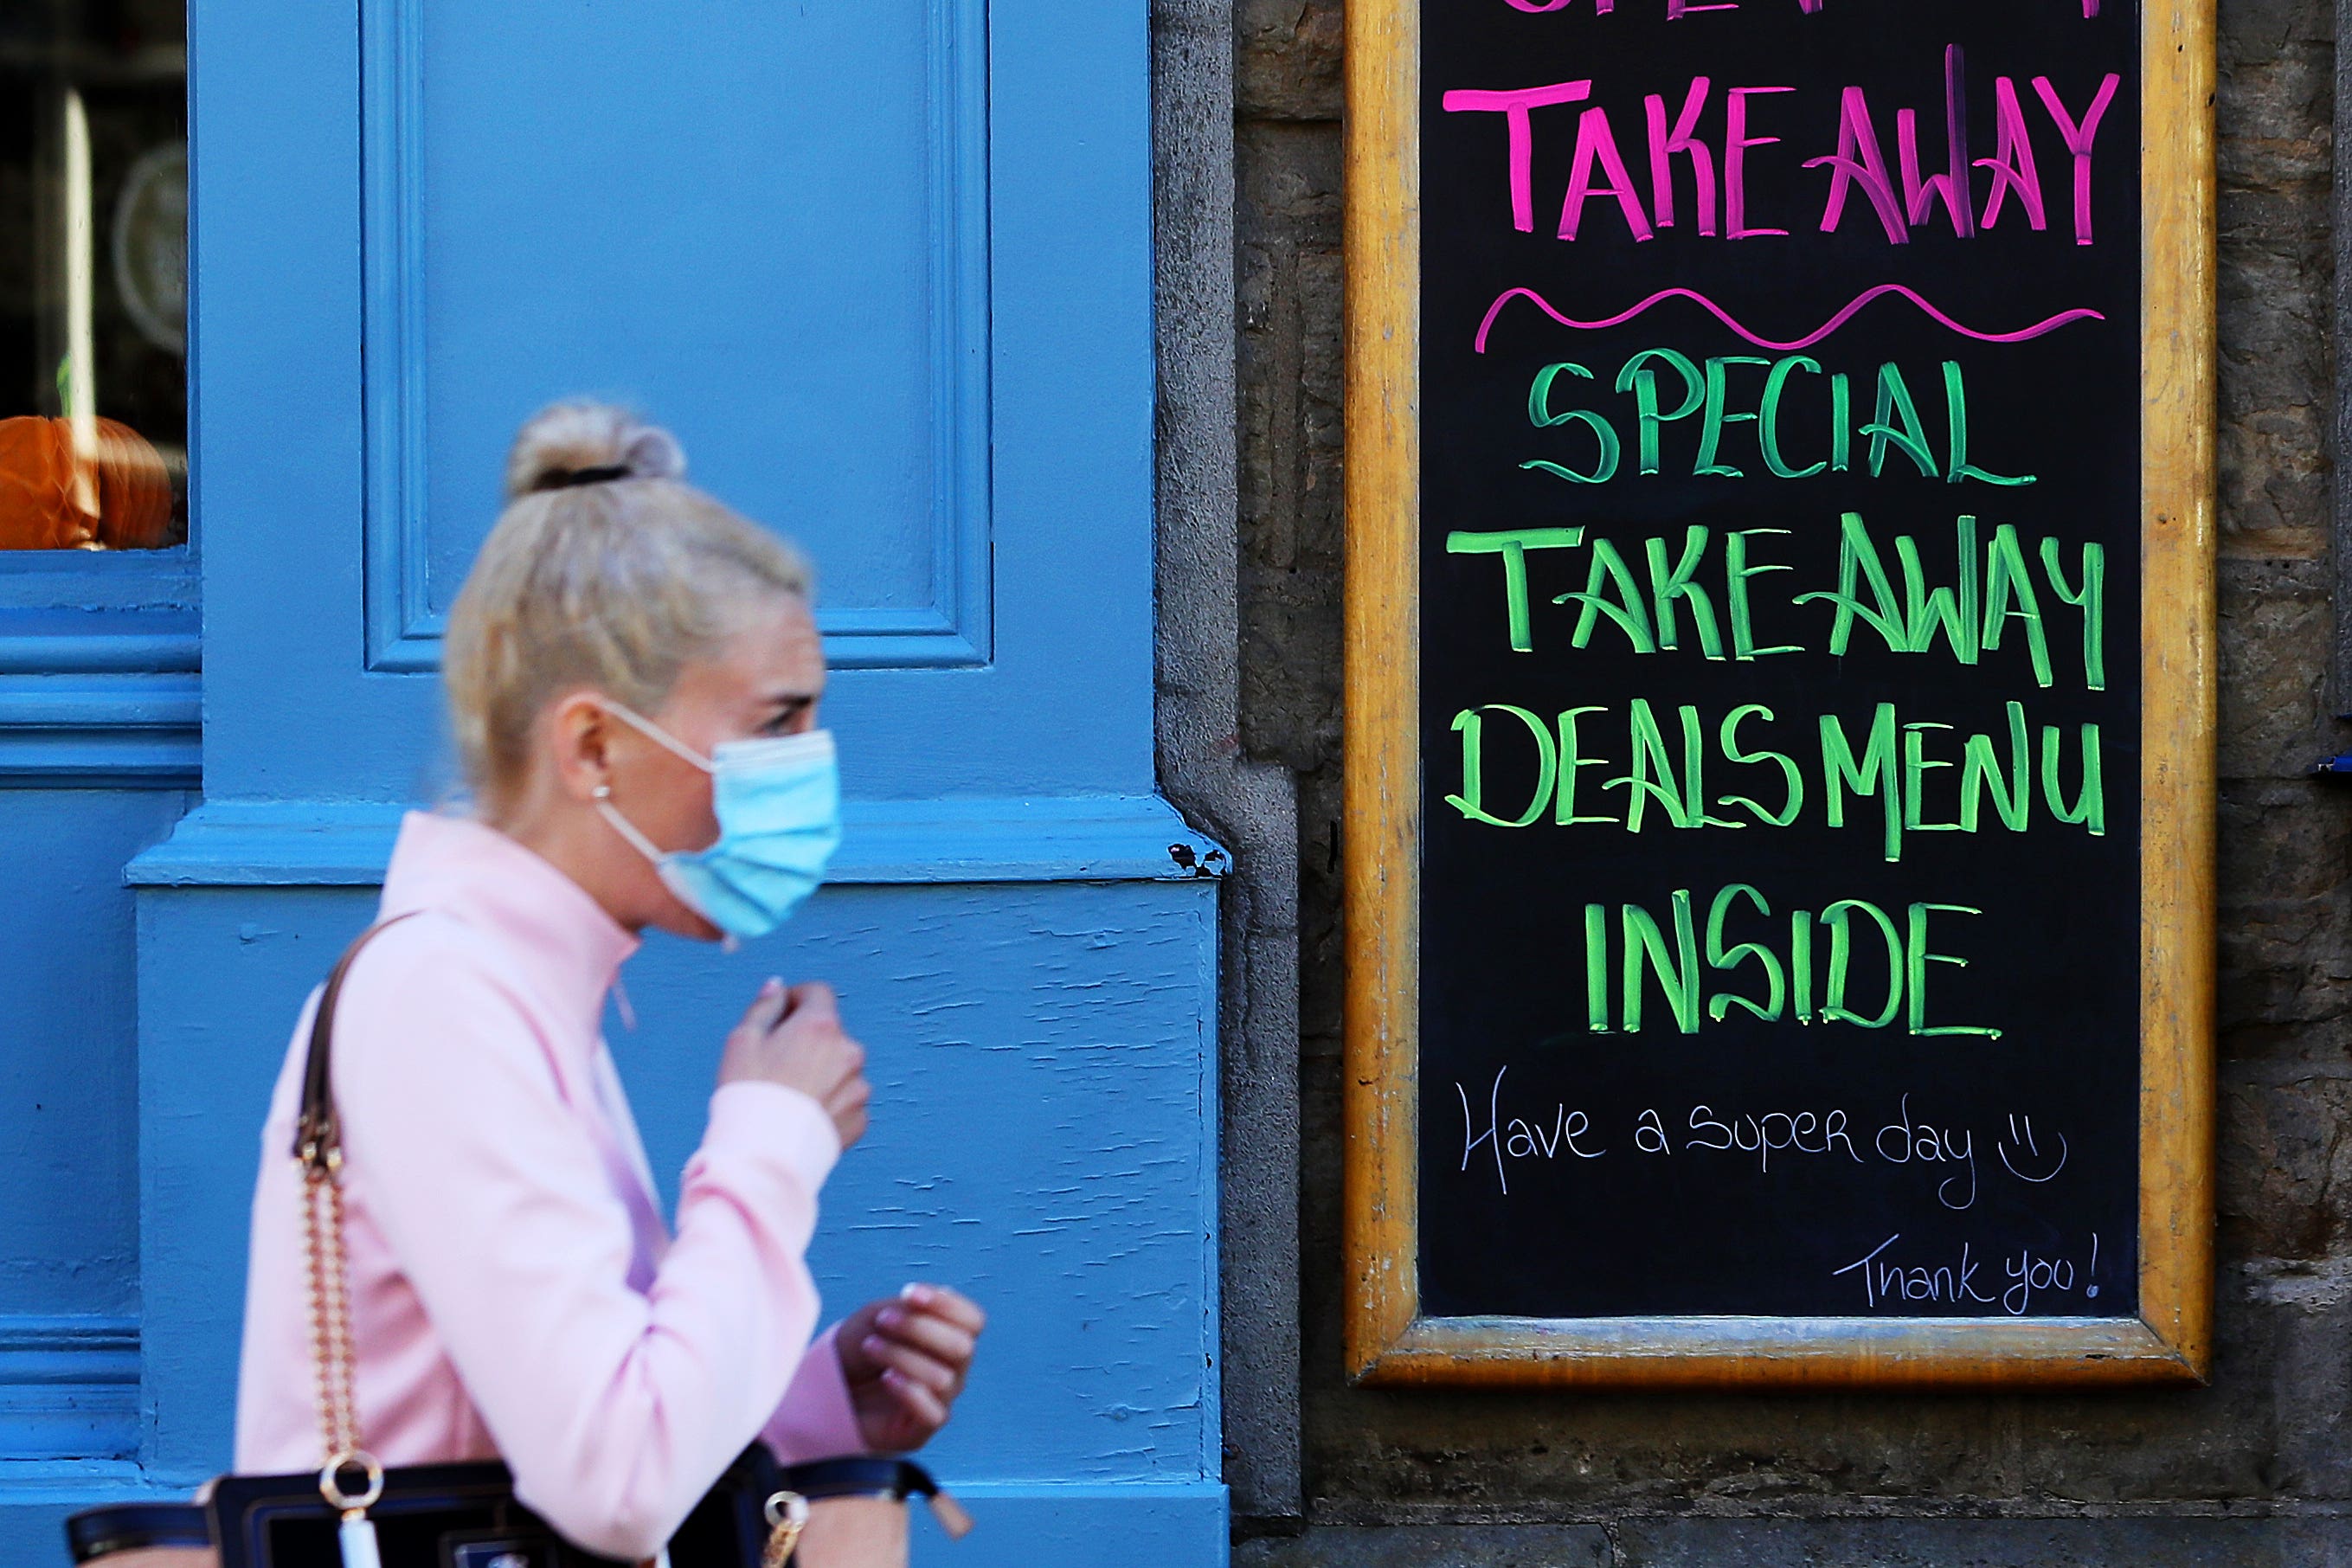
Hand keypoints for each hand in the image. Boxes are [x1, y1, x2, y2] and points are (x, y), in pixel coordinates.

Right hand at [717, 979, 869, 1150]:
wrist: (765, 1154)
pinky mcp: (860, 1118)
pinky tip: (803, 1118)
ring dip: (822, 1074)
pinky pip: (846, 1102)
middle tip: (777, 1066)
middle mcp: (849, 1051)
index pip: (818, 993)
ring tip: (791, 1098)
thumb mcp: (742, 1040)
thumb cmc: (749, 1095)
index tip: (782, 1015)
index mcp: (821, 1026)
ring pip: (840, 1069)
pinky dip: (830, 1105)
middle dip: (808, 1042)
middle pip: (830, 1034)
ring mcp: (859, 1087)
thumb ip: (764, 1006)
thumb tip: (778, 987)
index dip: (797, 1000)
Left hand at [835, 1284, 985, 1452]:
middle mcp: (952, 1370)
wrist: (827, 1385)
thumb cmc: (858, 1347)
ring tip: (870, 1348)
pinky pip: (932, 1413)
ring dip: (902, 1356)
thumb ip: (910, 1308)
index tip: (910, 1293)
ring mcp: (939, 1401)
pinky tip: (886, 1378)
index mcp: (949, 1338)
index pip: (973, 1321)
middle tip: (882, 1320)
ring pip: (942, 1378)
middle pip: (962, 1347)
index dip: (948, 1305)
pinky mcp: (921, 1430)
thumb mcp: (880, 1314)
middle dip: (919, 1328)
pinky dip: (909, 1390)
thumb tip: (934, 1301)